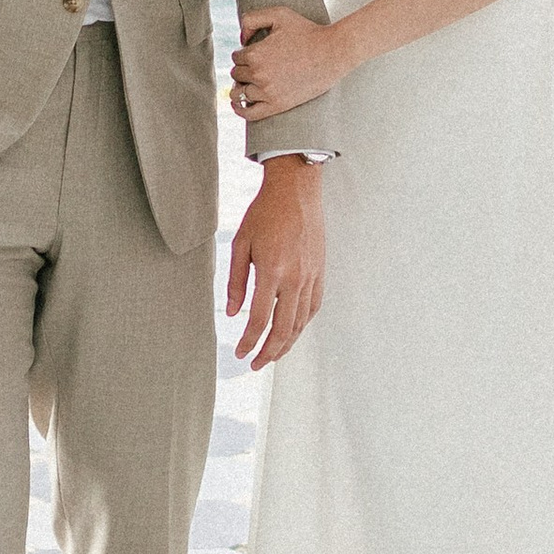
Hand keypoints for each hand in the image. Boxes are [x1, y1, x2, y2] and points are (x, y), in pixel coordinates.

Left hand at [225, 157, 323, 366]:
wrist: (296, 190)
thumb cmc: (265, 212)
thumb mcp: (241, 244)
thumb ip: (236, 281)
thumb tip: (233, 312)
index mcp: (272, 271)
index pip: (260, 319)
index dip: (249, 342)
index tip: (240, 353)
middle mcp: (295, 278)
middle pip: (284, 329)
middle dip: (268, 352)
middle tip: (255, 364)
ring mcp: (311, 276)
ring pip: (301, 322)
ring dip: (287, 343)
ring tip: (272, 354)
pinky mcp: (320, 271)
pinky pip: (313, 306)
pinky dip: (303, 324)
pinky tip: (293, 330)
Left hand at [230, 7, 343, 116]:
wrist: (333, 52)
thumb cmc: (308, 31)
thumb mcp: (279, 14)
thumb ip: (252, 19)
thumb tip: (241, 38)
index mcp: (255, 53)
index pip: (236, 57)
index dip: (244, 53)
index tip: (257, 52)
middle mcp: (258, 74)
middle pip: (237, 74)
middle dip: (244, 68)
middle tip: (260, 65)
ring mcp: (267, 92)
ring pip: (240, 92)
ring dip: (242, 86)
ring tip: (251, 82)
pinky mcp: (278, 105)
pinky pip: (250, 113)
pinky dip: (240, 110)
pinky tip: (237, 104)